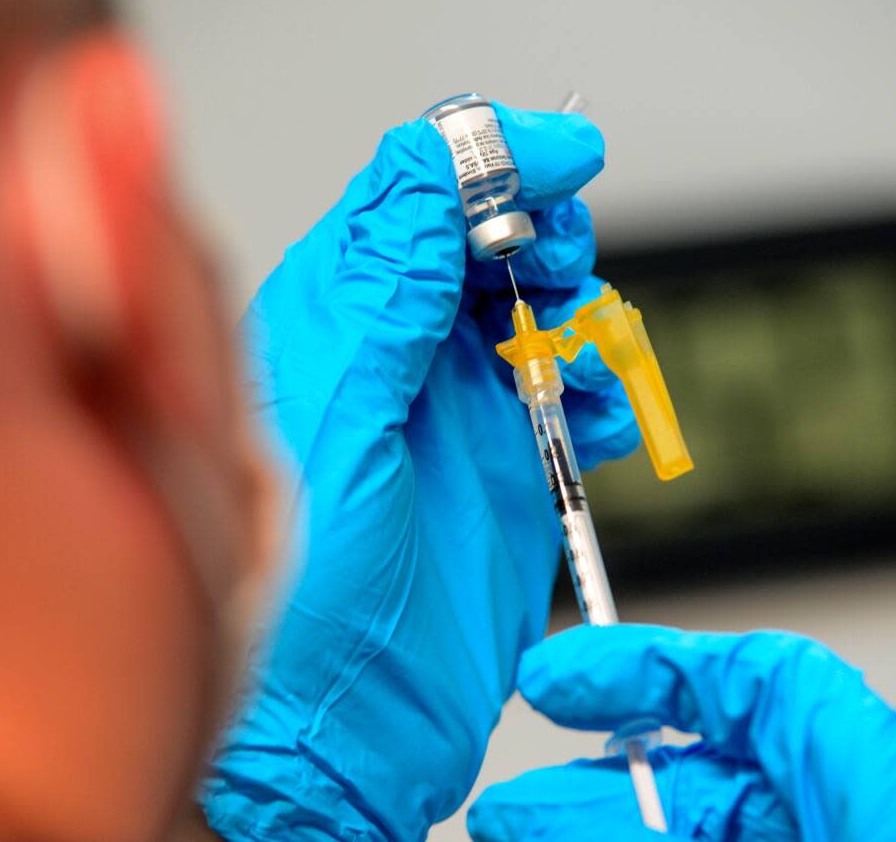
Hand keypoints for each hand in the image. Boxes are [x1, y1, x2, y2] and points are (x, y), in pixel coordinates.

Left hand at [202, 105, 640, 840]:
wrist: (335, 737)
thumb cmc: (298, 605)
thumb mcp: (336, 433)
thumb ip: (382, 303)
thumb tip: (429, 184)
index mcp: (329, 326)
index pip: (407, 194)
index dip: (486, 160)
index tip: (559, 159)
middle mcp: (390, 356)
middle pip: (478, 236)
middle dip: (536, 231)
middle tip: (558, 265)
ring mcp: (449, 409)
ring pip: (529, 306)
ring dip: (574, 309)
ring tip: (579, 352)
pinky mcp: (499, 464)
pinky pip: (564, 389)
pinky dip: (597, 385)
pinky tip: (597, 412)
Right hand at [468, 625, 895, 840]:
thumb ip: (660, 828)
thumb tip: (534, 808)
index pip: (774, 684)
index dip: (655, 660)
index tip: (560, 675)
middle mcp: (857, 826)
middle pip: (720, 768)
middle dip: (603, 782)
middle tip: (512, 807)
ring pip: (703, 825)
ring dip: (603, 822)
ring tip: (518, 831)